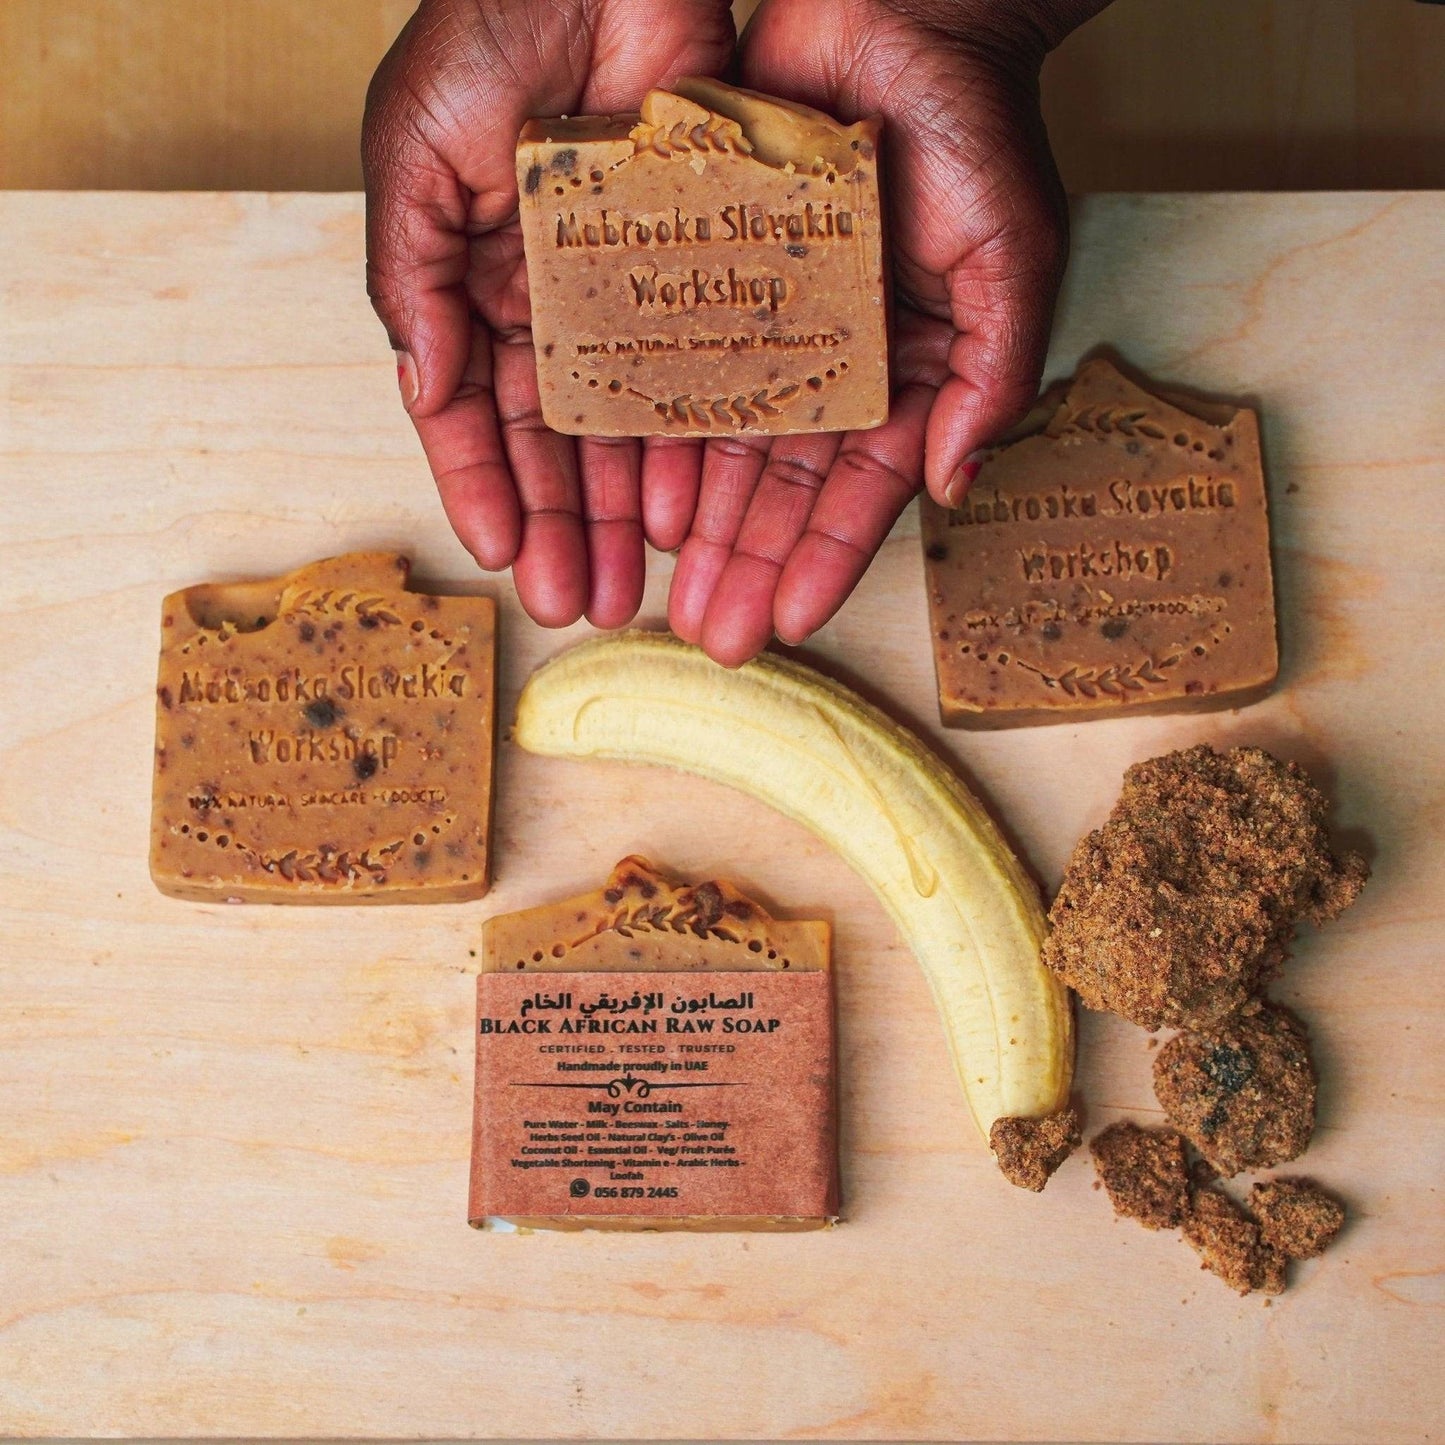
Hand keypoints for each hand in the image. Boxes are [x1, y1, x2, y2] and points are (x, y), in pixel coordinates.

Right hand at [363, 0, 734, 627]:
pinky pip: (696, 375)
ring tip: (633, 584)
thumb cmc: (491, 28)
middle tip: (578, 603)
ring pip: (626, 429)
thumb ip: (410, 273)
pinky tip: (685, 506)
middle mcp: (552, 306)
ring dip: (622, 510)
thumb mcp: (417, 151)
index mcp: (474, 283)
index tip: (502, 555)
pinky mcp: (699, 274)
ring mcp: (628, 297)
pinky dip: (689, 443)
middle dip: (561, 526)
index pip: (473, 411)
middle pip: (555, 443)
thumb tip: (422, 388)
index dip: (485, 487)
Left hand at [669, 0, 1101, 664]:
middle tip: (707, 636)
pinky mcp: (708, 276)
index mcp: (904, 371)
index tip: (784, 621)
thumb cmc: (974, 125)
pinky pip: (673, 366)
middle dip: (744, 564)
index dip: (826, 557)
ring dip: (692, 524)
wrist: (899, 10)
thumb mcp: (1011, 255)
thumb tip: (956, 484)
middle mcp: (830, 363)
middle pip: (779, 487)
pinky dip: (654, 431)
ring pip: (718, 445)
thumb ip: (991, 373)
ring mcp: (766, 326)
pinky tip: (630, 494)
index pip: (861, 487)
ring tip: (654, 592)